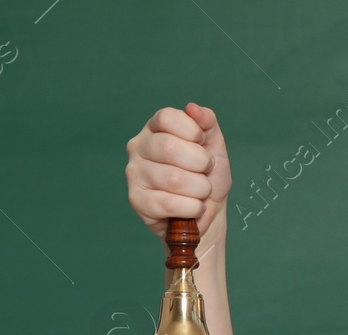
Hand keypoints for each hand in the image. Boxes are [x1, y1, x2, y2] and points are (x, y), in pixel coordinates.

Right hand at [124, 101, 231, 245]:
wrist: (208, 214)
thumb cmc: (207, 177)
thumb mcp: (214, 145)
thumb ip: (207, 122)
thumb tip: (193, 108)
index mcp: (155, 128)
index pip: (167, 117)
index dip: (192, 132)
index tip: (202, 144)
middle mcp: (138, 147)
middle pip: (168, 147)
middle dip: (200, 163)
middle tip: (205, 172)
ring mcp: (134, 174)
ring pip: (173, 179)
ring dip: (199, 189)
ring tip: (200, 192)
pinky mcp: (136, 201)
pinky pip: (169, 203)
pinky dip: (191, 208)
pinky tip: (193, 208)